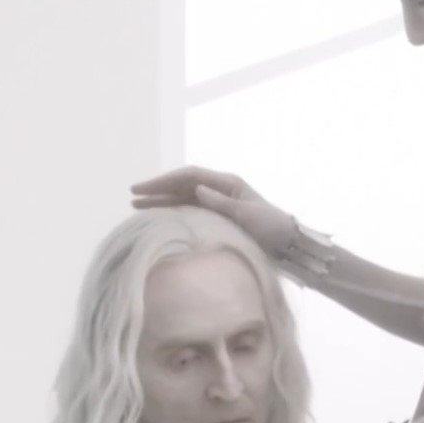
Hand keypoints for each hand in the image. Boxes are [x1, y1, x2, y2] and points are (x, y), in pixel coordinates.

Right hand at [130, 166, 295, 258]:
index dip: (163, 181)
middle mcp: (221, 190)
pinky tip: (159, 218)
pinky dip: (174, 213)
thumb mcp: (249, 215)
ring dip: (162, 201)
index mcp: (228, 183)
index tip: (141, 188)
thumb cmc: (273, 229)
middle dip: (158, 189)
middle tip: (132, 195)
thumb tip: (197, 189)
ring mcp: (220, 204)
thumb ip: (222, 203)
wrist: (291, 246)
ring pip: (184, 198)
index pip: (189, 176)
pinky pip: (191, 212)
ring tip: (137, 206)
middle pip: (182, 185)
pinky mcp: (220, 219)